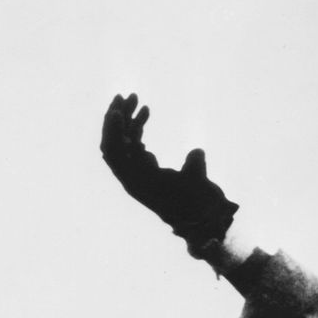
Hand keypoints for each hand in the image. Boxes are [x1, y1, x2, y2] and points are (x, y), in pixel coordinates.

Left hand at [101, 93, 237, 251]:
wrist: (204, 220)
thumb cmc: (201, 204)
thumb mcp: (199, 185)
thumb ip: (194, 167)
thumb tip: (196, 152)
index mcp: (137, 182)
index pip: (115, 154)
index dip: (113, 131)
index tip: (116, 110)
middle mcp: (132, 177)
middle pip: (113, 144)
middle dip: (115, 119)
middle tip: (122, 96)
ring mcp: (138, 171)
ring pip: (123, 141)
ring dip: (126, 119)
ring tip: (133, 97)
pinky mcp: (146, 167)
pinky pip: (134, 143)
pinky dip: (137, 127)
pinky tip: (145, 111)